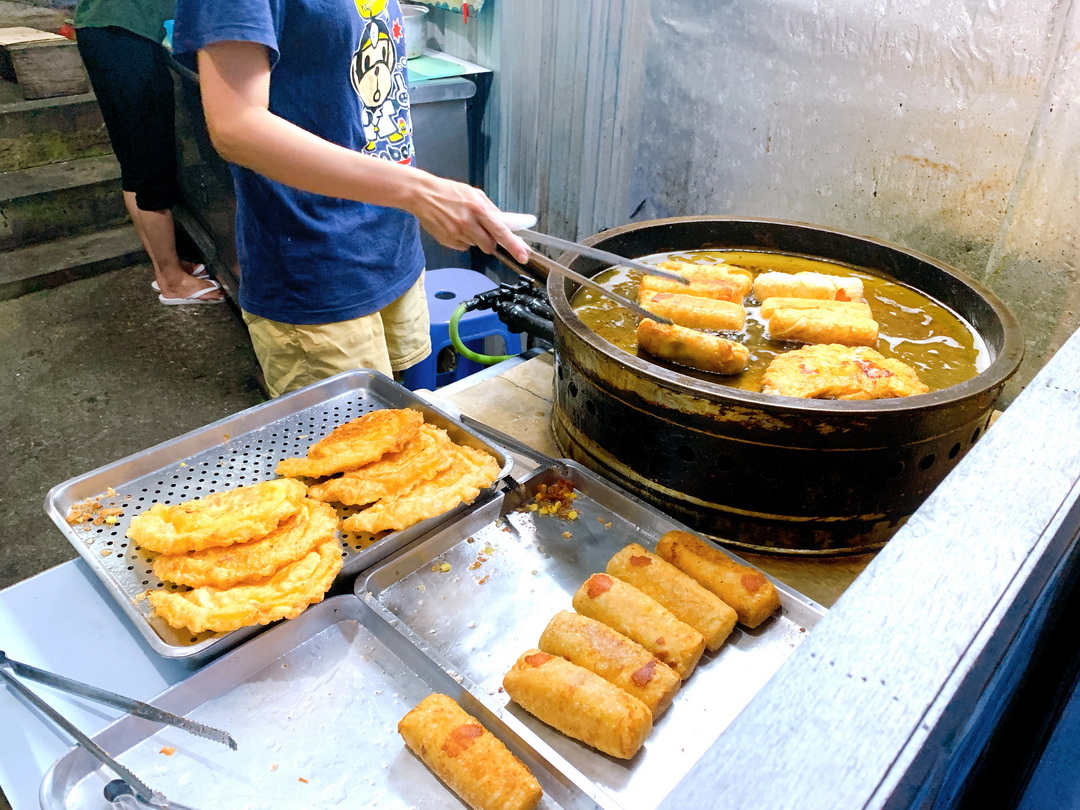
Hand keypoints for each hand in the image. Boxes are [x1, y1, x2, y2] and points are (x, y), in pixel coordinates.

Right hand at [409, 173, 529, 263]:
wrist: (422, 194)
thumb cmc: (448, 192)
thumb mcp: (474, 193)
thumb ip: (491, 209)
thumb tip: (505, 223)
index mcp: (478, 208)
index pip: (501, 231)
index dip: (514, 245)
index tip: (524, 255)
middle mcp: (468, 223)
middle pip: (489, 245)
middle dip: (491, 241)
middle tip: (482, 229)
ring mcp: (456, 234)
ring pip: (476, 245)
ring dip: (475, 238)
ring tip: (464, 223)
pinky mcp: (448, 241)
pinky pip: (463, 246)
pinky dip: (463, 239)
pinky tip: (454, 227)